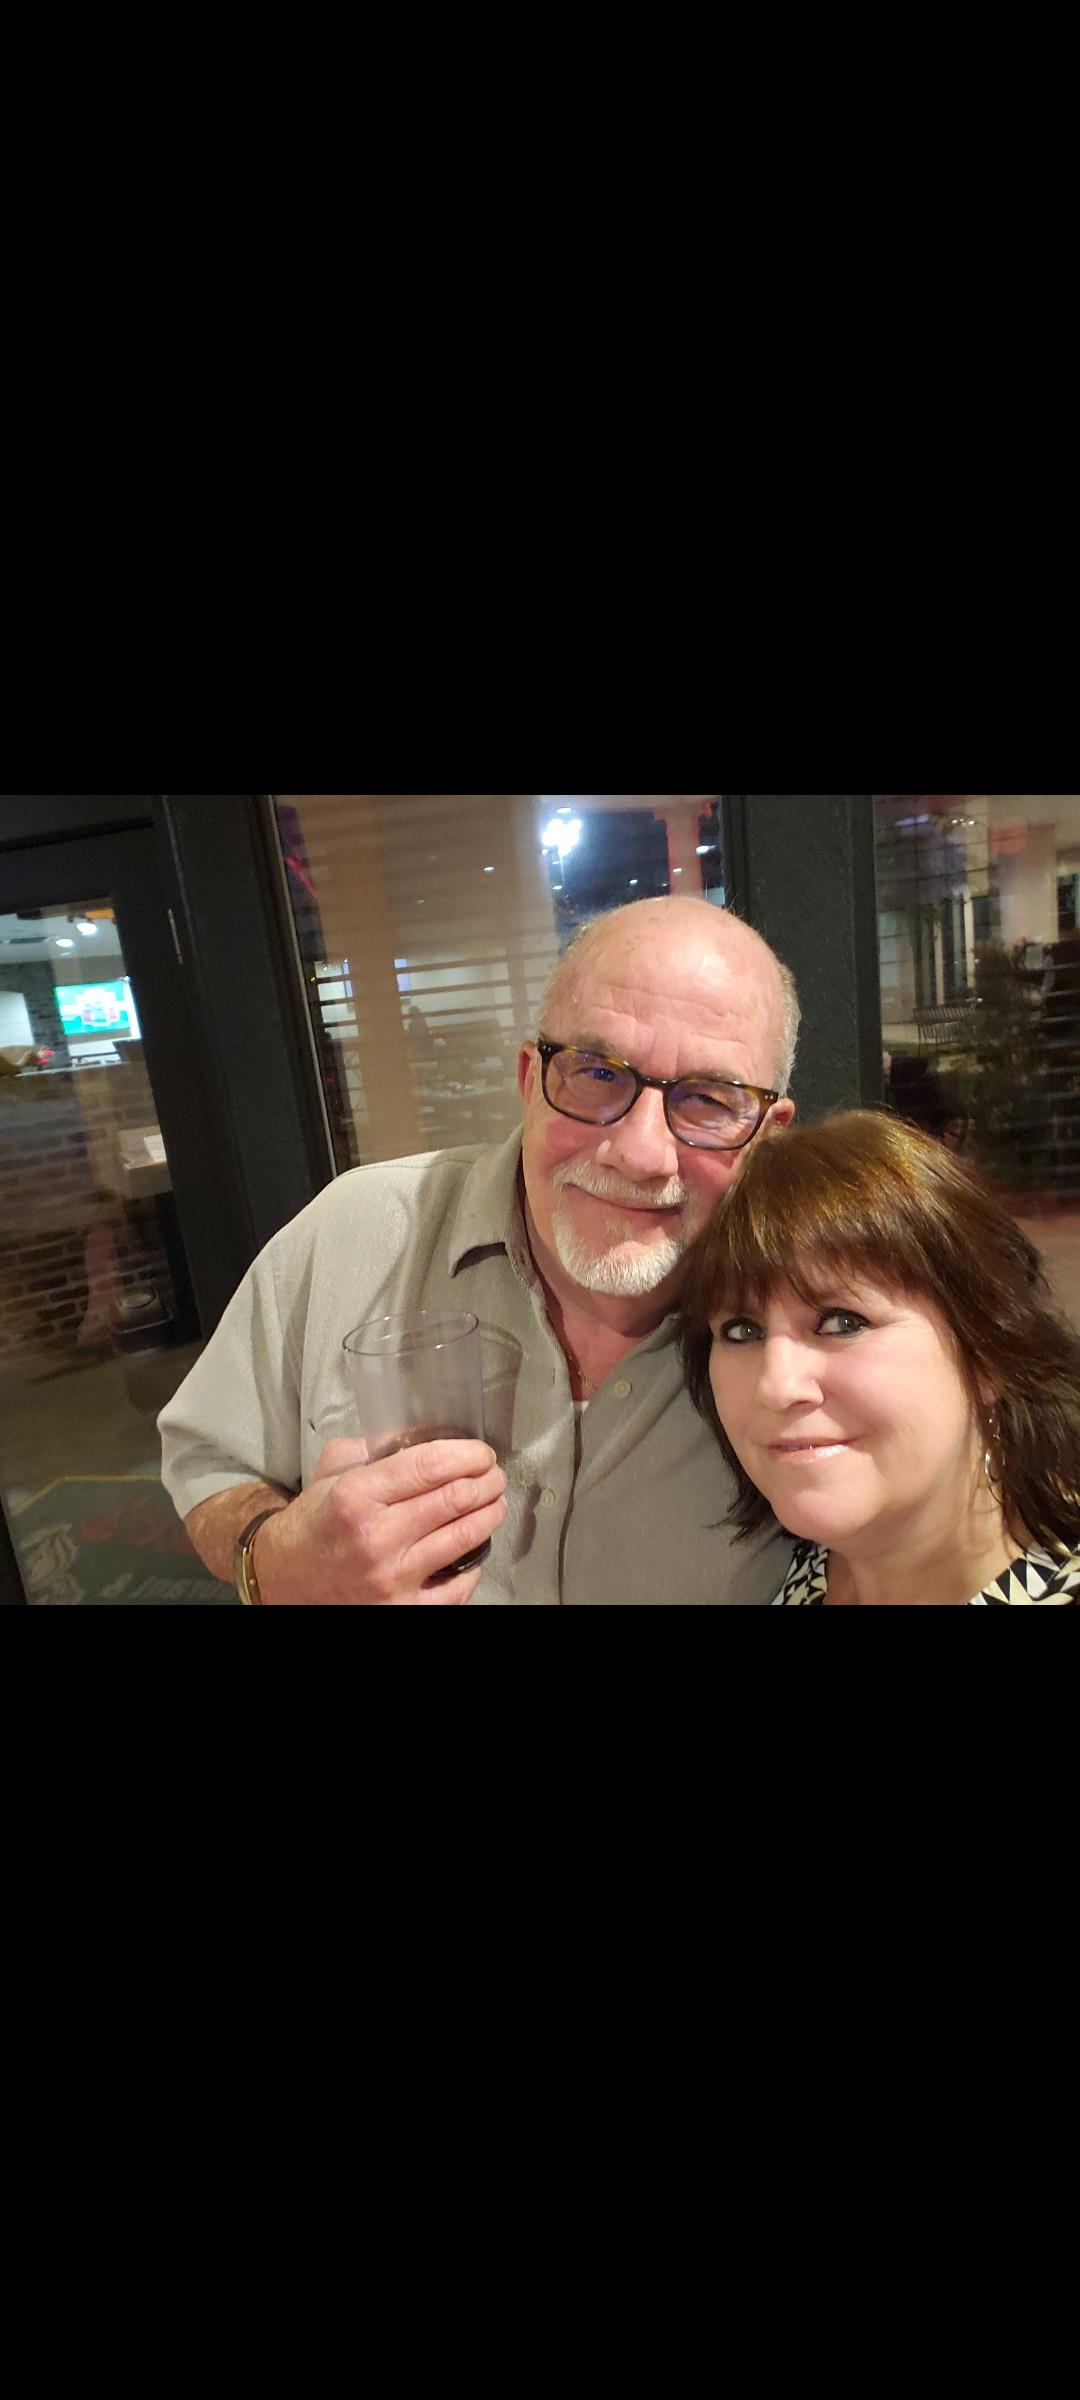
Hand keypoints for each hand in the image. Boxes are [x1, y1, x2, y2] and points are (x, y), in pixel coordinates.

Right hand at [253, 1437, 506, 1605]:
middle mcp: (376, 1537)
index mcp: (357, 1496)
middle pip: (455, 1500)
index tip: (482, 1453)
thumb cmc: (313, 1522)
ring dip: (489, 1515)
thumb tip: (425, 1433)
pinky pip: (457, 1588)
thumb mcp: (333, 1470)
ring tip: (494, 1504)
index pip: (430, 1466)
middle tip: (493, 1476)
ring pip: (464, 1539)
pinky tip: (474, 1551)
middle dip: (486, 1482)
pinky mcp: (401, 1610)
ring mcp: (391, 1578)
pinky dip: (474, 1566)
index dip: (467, 1455)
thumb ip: (376, 1446)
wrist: (283, 1578)